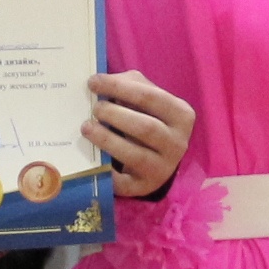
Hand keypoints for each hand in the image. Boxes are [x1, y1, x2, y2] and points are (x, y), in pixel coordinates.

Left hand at [85, 71, 194, 198]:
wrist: (158, 157)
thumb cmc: (149, 119)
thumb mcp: (147, 98)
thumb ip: (129, 84)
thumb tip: (101, 82)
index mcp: (181, 116)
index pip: (150, 97)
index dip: (119, 88)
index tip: (93, 82)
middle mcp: (178, 144)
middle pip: (145, 128)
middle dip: (115, 115)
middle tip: (95, 109)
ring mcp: (163, 168)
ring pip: (135, 155)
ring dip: (107, 139)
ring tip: (87, 127)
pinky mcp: (145, 186)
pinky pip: (123, 182)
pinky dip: (107, 172)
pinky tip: (93, 160)